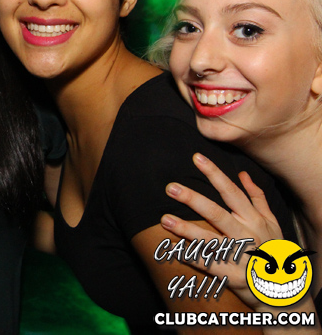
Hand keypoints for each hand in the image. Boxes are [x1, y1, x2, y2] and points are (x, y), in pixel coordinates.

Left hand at [160, 152, 283, 309]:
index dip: (215, 174)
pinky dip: (192, 258)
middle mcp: (247, 235)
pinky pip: (209, 266)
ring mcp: (240, 256)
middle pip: (217, 214)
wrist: (283, 291)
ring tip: (165, 219)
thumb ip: (257, 198)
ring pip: (210, 240)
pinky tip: (174, 249)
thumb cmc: (273, 251)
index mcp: (254, 220)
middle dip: (193, 199)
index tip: (196, 158)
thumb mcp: (272, 224)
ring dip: (186, 230)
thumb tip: (243, 174)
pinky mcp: (233, 277)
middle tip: (170, 187)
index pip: (232, 192)